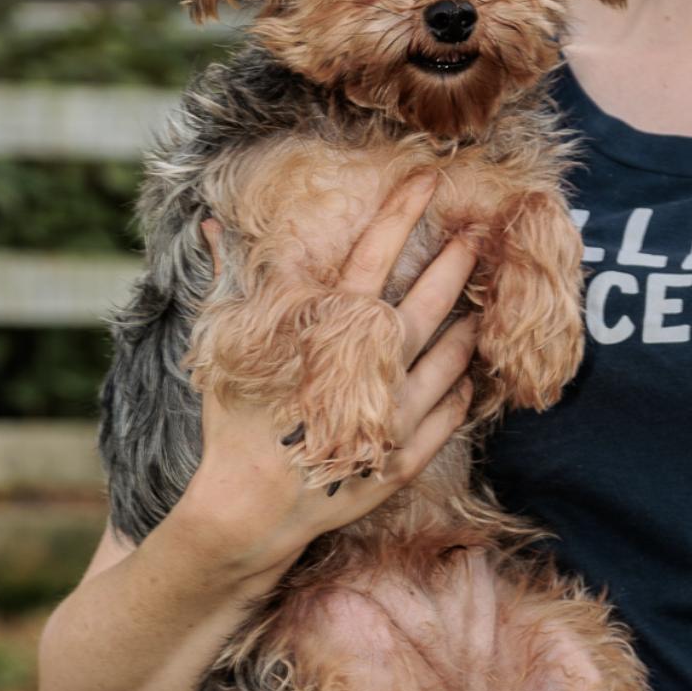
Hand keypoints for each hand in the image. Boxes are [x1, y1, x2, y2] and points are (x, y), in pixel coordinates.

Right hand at [181, 173, 478, 581]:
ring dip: (468, 327)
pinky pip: (449, 415)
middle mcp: (372, 370)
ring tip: (480, 305)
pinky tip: (467, 372)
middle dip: (456, 263)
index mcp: (328, 334)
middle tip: (479, 234)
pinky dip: (462, 388)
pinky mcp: (405, 459)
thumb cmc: (234, 426)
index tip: (430, 179)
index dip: (402, 214)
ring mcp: (395, 418)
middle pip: (428, 304)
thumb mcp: (226, 350)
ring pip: (449, 360)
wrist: (248, 511)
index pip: (374, 258)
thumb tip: (211, 228)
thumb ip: (230, 284)